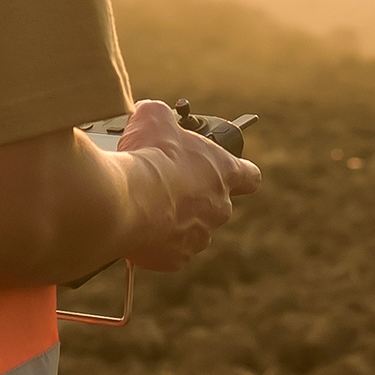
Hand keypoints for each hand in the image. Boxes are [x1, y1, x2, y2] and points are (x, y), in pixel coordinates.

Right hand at [113, 99, 262, 271]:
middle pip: (215, 204)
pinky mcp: (175, 259)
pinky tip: (137, 224)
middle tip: (164, 183)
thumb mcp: (154, 117)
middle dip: (192, 196)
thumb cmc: (147, 157)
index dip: (240, 174)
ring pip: (191, 229)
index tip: (225, 171)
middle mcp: (219, 208)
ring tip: (144, 205)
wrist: (125, 200)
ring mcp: (199, 238)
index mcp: (223, 172)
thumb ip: (163, 115)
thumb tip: (154, 115)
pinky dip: (154, 240)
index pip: (249, 176)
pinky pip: (168, 250)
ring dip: (172, 219)